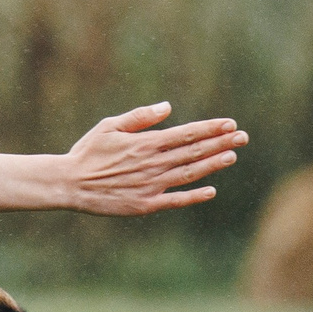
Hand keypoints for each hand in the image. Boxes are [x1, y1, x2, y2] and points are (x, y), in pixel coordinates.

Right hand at [62, 102, 244, 215]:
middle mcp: (153, 163)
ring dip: (213, 164)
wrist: (69, 184)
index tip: (230, 124)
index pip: (187, 133)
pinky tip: (211, 190)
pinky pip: (176, 200)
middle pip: (194, 152)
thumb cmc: (87, 153)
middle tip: (243, 137)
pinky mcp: (146, 204)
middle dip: (221, 143)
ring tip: (232, 156)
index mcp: (146, 143)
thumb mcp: (109, 127)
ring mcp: (151, 185)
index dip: (211, 128)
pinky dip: (194, 196)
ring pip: (190, 173)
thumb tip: (167, 107)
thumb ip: (140, 117)